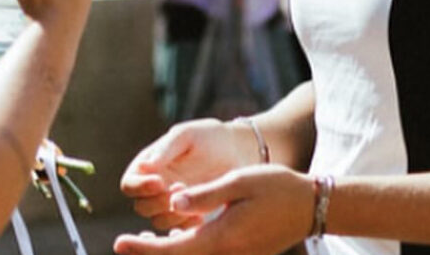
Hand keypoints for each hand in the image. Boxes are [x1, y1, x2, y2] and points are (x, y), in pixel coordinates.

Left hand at [114, 164, 312, 254]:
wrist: (310, 207)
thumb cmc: (275, 188)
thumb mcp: (238, 182)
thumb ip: (204, 195)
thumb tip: (173, 201)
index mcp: (221, 236)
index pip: (173, 249)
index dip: (144, 248)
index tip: (119, 241)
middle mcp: (226, 253)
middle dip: (150, 252)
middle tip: (123, 243)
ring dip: (168, 251)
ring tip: (143, 240)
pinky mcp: (242, 254)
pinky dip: (187, 248)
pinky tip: (176, 236)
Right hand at [120, 118, 261, 229]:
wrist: (237, 150)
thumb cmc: (208, 136)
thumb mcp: (186, 135)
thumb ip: (165, 149)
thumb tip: (144, 166)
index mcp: (148, 166)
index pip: (129, 184)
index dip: (139, 187)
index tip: (160, 182)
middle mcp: (156, 187)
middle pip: (141, 206)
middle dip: (158, 202)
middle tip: (181, 188)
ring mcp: (171, 202)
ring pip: (158, 221)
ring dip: (172, 215)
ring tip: (193, 199)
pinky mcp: (189, 214)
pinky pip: (179, 230)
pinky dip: (187, 225)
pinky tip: (202, 214)